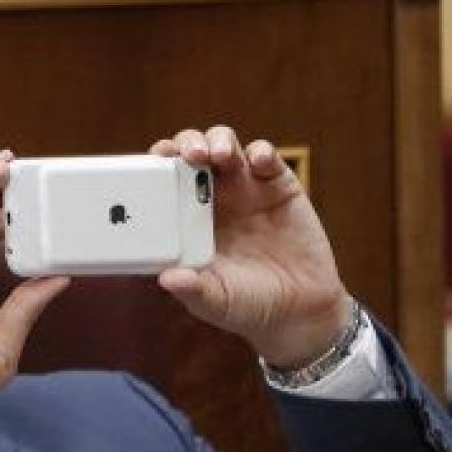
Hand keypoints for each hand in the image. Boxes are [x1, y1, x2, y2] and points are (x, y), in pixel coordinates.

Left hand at [150, 126, 352, 368]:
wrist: (300, 310)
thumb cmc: (248, 304)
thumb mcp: (216, 302)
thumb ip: (193, 290)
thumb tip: (166, 279)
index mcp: (187, 219)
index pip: (164, 180)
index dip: (157, 165)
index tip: (151, 163)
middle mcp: (213, 197)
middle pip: (192, 152)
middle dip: (186, 144)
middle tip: (189, 154)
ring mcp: (246, 188)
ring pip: (226, 145)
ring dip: (219, 140)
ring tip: (219, 155)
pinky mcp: (279, 186)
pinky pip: (268, 158)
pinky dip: (261, 152)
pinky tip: (259, 163)